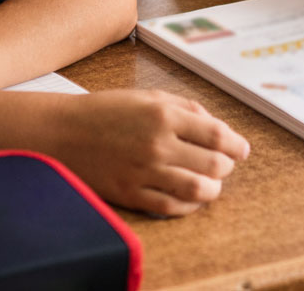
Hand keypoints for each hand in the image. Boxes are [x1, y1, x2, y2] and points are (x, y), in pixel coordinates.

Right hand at [52, 90, 248, 216]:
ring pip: (199, 189)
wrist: (63, 133)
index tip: (241, 149)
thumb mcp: (147, 96)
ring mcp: (144, 171)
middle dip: (226, 166)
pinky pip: (172, 207)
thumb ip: (185, 108)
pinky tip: (189, 197)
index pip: (217, 135)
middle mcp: (157, 143)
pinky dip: (189, 205)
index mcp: (163, 114)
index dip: (236, 145)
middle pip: (214, 164)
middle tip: (224, 164)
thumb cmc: (106, 111)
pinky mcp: (131, 194)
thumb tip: (217, 127)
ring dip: (213, 188)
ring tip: (210, 183)